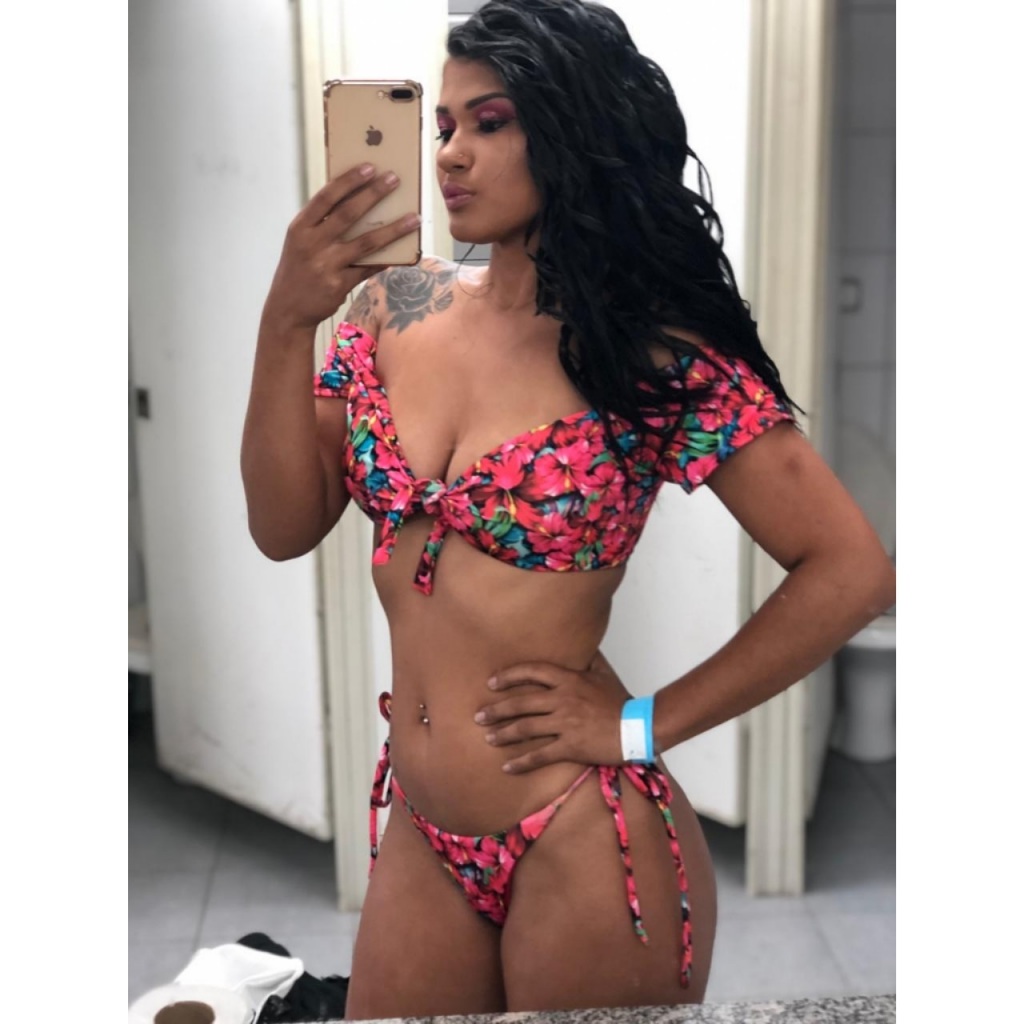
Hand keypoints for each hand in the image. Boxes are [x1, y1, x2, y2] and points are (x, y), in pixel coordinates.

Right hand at [262, 163, 420, 331]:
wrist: (287, 309)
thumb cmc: (299, 269)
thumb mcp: (301, 242)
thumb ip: (322, 224)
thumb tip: (357, 202)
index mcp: (300, 227)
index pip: (326, 198)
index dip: (348, 181)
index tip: (369, 167)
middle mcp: (312, 244)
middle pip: (348, 215)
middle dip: (373, 195)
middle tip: (394, 179)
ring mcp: (326, 265)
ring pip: (366, 243)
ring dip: (393, 230)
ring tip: (414, 218)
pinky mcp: (339, 284)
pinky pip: (369, 268)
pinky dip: (387, 260)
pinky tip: (405, 252)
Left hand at [474, 650, 631, 773]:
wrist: (638, 727)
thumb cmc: (620, 702)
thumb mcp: (602, 674)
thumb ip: (587, 659)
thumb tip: (579, 644)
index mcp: (568, 680)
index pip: (532, 672)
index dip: (509, 676)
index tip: (492, 682)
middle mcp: (562, 700)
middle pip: (521, 702)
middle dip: (496, 710)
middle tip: (479, 715)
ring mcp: (565, 724)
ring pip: (525, 728)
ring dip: (503, 733)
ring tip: (488, 737)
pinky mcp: (570, 747)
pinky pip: (540, 755)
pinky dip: (521, 762)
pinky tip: (507, 767)